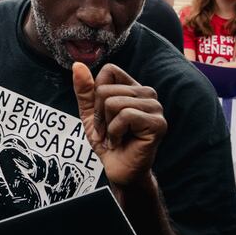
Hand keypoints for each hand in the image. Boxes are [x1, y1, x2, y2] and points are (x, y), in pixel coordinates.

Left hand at [72, 62, 166, 190]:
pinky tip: (121, 142)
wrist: (118, 169)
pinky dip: (115, 132)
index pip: (109, 70)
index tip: (101, 114)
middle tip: (107, 131)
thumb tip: (78, 65)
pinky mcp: (158, 123)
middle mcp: (148, 94)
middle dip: (99, 114)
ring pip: (114, 103)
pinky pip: (125, 116)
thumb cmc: (107, 140)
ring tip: (115, 137)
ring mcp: (155, 108)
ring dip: (107, 125)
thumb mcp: (90, 113)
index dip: (96, 93)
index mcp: (133, 87)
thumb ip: (84, 90)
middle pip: (106, 89)